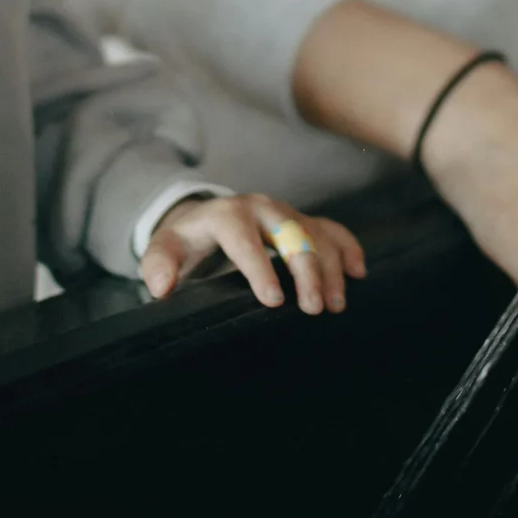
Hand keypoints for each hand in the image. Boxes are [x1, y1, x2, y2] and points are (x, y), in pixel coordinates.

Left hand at [140, 195, 365, 314]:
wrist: (207, 216)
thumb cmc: (188, 238)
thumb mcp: (166, 246)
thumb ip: (158, 264)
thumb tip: (161, 288)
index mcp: (228, 214)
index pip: (245, 240)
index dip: (260, 270)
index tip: (273, 300)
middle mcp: (262, 208)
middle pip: (291, 236)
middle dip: (306, 272)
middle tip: (314, 308)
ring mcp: (287, 213)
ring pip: (316, 235)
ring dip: (330, 268)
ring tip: (335, 304)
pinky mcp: (303, 221)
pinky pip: (332, 229)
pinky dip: (348, 248)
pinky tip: (358, 272)